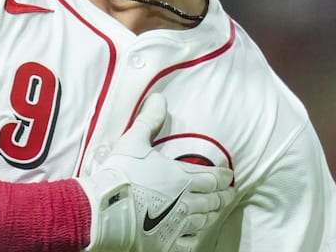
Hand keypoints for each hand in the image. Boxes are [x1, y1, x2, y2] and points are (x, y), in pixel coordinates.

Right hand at [77, 94, 233, 250]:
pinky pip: (189, 242)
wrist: (104, 209)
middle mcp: (185, 202)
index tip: (231, 176)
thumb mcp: (134, 141)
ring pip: (203, 220)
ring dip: (213, 214)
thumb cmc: (121, 173)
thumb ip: (150, 120)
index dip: (223, 176)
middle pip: (212, 200)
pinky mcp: (166, 243)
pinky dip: (196, 237)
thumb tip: (159, 98)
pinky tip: (197, 234)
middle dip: (222, 196)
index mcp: (181, 178)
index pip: (212, 177)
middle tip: (229, 194)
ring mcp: (177, 225)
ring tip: (217, 212)